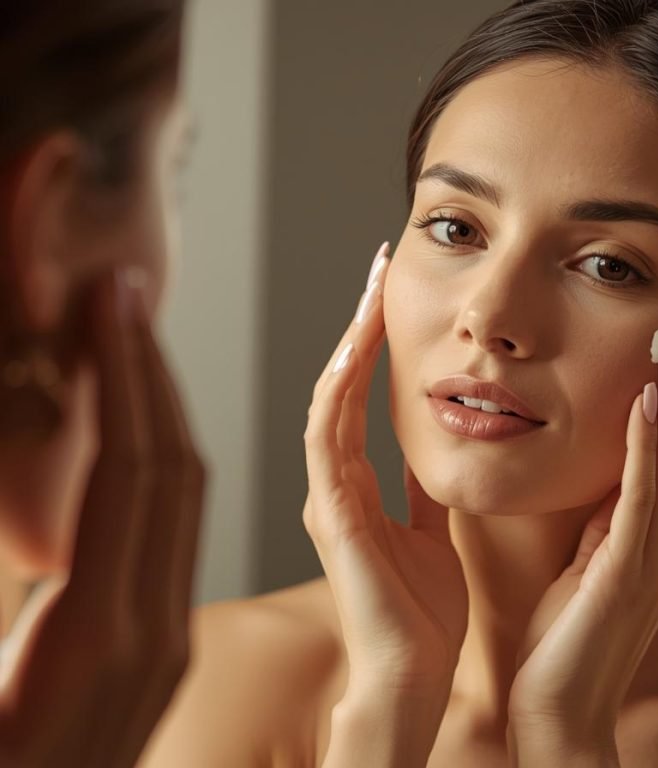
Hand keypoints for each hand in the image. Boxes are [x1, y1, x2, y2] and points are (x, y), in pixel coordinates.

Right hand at [0, 270, 205, 767]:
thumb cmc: (7, 750)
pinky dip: (151, 465)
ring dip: (156, 411)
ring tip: (125, 344)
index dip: (122, 374)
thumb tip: (14, 454)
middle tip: (122, 296)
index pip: (130, 466)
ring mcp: (164, 638)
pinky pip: (169, 532)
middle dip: (149, 373)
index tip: (109, 299)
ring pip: (180, 496)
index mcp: (97, 634)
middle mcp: (153, 629)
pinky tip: (126, 429)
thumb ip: (5, 561)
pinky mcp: (158, 646)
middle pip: (170, 468)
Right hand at [303, 244, 467, 700]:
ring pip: (329, 402)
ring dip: (347, 346)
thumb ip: (423, 493)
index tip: (394, 299)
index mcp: (359, 488)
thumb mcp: (432, 533)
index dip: (375, 348)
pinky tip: (351, 352)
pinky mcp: (331, 515)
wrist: (413, 676)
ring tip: (370, 293)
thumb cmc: (422, 613)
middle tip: (378, 270)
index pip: (361, 400)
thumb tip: (436, 452)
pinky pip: (326, 441)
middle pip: (341, 387)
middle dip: (358, 328)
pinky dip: (337, 393)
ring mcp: (327, 497)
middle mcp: (335, 484)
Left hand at [507, 299, 657, 761]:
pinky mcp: (626, 571)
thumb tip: (601, 467)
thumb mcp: (587, 558)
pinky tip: (650, 398)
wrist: (557, 707)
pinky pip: (641, 496)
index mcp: (657, 532)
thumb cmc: (564, 632)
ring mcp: (656, 555)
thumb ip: (602, 515)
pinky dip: (649, 445)